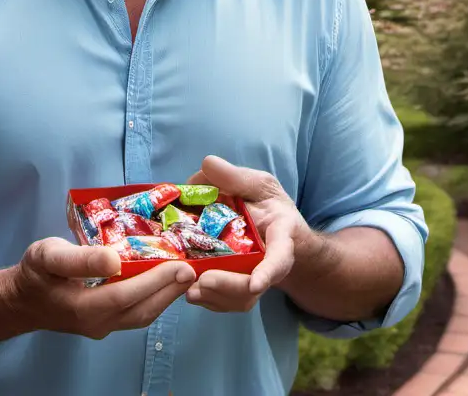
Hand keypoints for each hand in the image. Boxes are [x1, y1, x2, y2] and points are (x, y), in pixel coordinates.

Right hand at [10, 237, 194, 339]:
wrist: (20, 300)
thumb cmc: (34, 274)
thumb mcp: (48, 256)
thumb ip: (80, 259)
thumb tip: (114, 259)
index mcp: (84, 307)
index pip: (127, 296)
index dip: (156, 281)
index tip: (180, 265)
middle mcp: (98, 323)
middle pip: (142, 310)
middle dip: (170, 290)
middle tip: (193, 269)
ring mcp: (103, 327)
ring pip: (142, 315)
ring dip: (166, 297)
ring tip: (186, 276)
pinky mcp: (106, 323)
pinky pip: (136, 314)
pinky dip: (155, 299)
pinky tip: (165, 283)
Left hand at [183, 155, 310, 312]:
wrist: (272, 231)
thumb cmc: (269, 206)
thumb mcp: (259, 184)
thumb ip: (236, 177)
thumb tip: (207, 164)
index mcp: (282, 236)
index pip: (280, 256)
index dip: (269, 271)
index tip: (256, 284)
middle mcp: (271, 264)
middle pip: (253, 286)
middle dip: (229, 287)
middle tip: (203, 281)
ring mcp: (254, 280)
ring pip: (239, 299)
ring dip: (214, 297)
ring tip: (189, 291)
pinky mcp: (238, 290)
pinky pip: (224, 302)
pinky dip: (206, 299)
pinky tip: (186, 290)